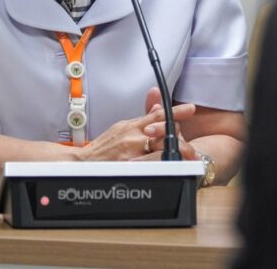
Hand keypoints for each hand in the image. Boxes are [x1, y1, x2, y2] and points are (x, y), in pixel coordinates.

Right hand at [75, 92, 194, 161]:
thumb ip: (142, 119)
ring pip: (160, 149)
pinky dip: (164, 166)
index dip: (175, 112)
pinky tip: (174, 169)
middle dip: (179, 139)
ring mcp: (132, 153)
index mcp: (132, 126)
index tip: (190, 109)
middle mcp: (133, 137)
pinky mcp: (130, 168)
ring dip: (175, 154)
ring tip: (188, 159)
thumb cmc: (103, 148)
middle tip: (191, 148)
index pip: (157, 116)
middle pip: (163, 133)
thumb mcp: (122, 128)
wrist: (84, 164)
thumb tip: (158, 107)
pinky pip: (152, 166)